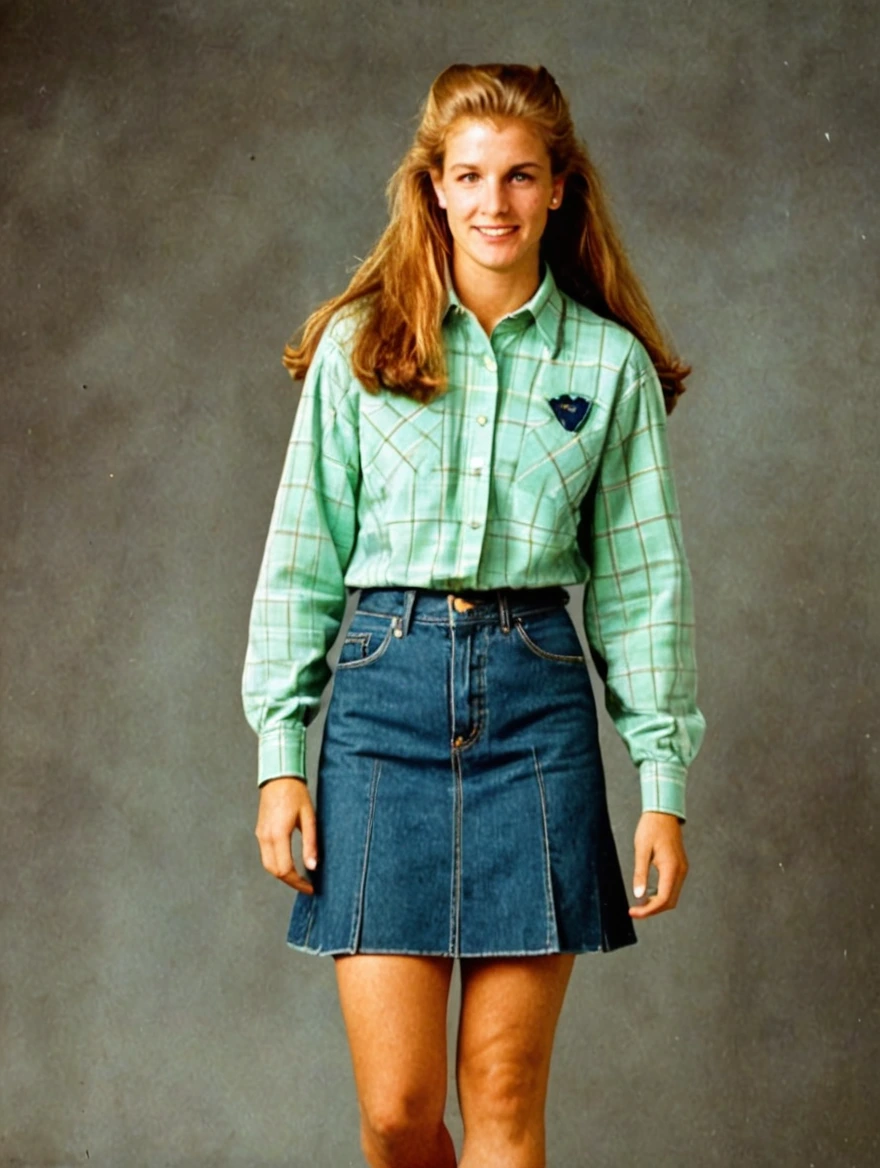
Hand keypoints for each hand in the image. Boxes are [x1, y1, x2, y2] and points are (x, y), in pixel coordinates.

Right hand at [254, 777, 317, 894]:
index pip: (285, 869)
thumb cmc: (296, 793)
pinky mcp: (260, 832)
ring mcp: (260, 834)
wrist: (279, 777)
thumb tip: (313, 866)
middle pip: (274, 871)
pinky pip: (266, 855)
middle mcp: (266, 837)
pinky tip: (290, 865)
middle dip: (290, 882)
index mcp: (278, 834)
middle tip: (307, 886)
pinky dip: (277, 864)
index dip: (298, 882)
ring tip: (300, 878)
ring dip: (283, 875)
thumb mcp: (309, 818)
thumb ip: (310, 844)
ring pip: (268, 865)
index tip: (311, 887)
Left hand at [628, 811, 687, 918]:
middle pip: (669, 902)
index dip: (648, 910)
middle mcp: (680, 871)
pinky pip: (672, 886)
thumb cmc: (650, 828)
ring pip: (672, 896)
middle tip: (634, 911)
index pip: (662, 899)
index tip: (632, 912)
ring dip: (657, 903)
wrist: (663, 812)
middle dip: (652, 910)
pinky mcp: (679, 866)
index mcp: (671, 868)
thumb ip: (640, 873)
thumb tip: (638, 895)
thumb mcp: (641, 849)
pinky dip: (661, 894)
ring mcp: (681, 868)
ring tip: (639, 903)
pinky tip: (648, 892)